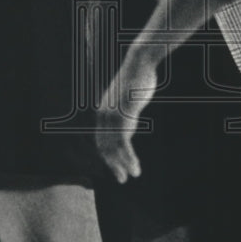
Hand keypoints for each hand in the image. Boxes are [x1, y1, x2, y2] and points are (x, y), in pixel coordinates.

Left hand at [95, 50, 158, 183]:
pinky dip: (129, 159)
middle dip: (113, 165)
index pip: (100, 139)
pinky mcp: (123, 119)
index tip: (116, 166)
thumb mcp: (128, 95)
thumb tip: (130, 113)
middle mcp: (104, 116)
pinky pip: (124, 146)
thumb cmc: (138, 76)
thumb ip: (127, 107)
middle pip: (104, 147)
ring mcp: (112, 118)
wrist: (140, 63)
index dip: (107, 155)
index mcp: (103, 111)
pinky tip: (135, 168)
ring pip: (114, 150)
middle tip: (122, 178)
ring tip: (132, 176)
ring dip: (123, 166)